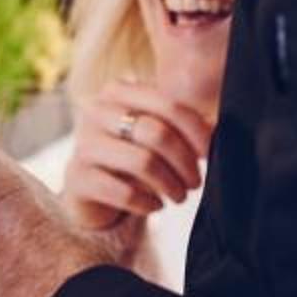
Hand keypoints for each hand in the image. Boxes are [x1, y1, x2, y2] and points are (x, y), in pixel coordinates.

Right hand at [60, 83, 212, 232]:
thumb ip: (186, 127)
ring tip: (179, 196)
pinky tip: (155, 205)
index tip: (208, 155)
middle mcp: (96, 111)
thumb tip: (219, 130)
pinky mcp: (77, 177)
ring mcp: (83, 144)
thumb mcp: (158, 136)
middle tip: (195, 183)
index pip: (169, 105)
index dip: (197, 132)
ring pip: (142, 162)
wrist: (92, 190)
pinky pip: (124, 192)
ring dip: (170, 185)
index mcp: (119, 91)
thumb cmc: (133, 157)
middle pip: (157, 133)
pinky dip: (148, 202)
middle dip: (184, 163)